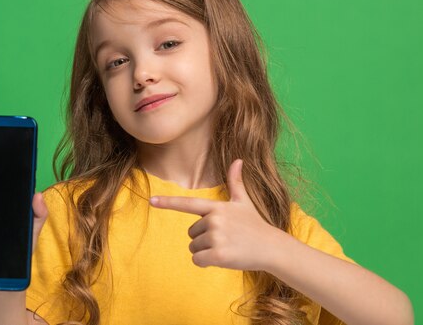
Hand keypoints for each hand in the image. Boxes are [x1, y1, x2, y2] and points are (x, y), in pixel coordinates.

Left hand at [149, 159, 287, 271]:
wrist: (271, 247)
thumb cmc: (255, 224)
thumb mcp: (244, 202)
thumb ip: (236, 182)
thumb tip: (238, 160)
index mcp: (217, 207)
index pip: (188, 204)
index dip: (168, 203)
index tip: (151, 201)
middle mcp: (215, 220)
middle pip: (191, 233)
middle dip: (203, 239)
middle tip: (225, 238)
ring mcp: (217, 237)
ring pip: (194, 248)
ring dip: (206, 251)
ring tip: (227, 247)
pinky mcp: (219, 254)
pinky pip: (198, 260)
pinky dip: (206, 262)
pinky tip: (223, 258)